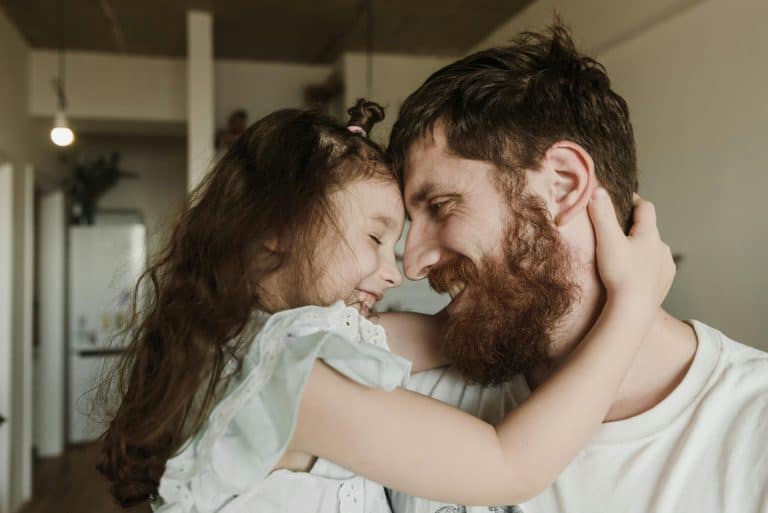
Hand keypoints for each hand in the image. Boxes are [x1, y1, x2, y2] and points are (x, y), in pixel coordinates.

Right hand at [587, 188, 674, 306]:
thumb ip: (602, 214)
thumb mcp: (607, 240)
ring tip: (625, 255)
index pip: (646, 208)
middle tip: (617, 231)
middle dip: (635, 227)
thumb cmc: (620, 274)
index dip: (635, 201)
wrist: (634, 309)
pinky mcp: (665, 283)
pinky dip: (647, 266)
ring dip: (642, 248)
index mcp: (649, 234)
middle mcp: (662, 247)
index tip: (624, 199)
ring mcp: (665, 266)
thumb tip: (597, 189)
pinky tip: (636, 274)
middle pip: (650, 230)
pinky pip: (657, 268)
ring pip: (654, 249)